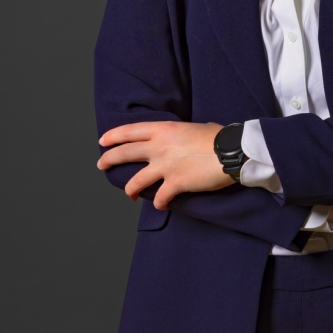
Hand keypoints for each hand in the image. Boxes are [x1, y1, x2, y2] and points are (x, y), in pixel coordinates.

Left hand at [97, 121, 232, 208]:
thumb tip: (181, 140)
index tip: (103, 141)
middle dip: (109, 160)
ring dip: (129, 190)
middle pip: (125, 153)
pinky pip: (160, 198)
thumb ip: (180, 134)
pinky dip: (160, 203)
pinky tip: (162, 205)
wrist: (230, 151)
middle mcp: (159, 146)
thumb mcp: (193, 127)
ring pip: (135, 181)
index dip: (114, 136)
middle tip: (102, 165)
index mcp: (164, 129)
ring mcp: (165, 166)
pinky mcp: (175, 184)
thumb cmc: (217, 137)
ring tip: (130, 195)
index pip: (130, 131)